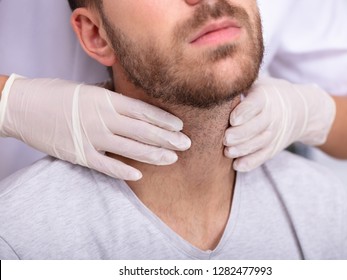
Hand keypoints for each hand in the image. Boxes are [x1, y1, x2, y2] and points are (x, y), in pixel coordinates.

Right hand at [0, 74, 190, 179]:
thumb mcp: (87, 89)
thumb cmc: (55, 94)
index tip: (180, 126)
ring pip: (131, 149)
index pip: (143, 111)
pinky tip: (140, 174)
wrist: (22, 106)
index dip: (164, 120)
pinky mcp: (80, 154)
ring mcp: (91, 137)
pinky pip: (107, 166)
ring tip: (172, 158)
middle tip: (186, 144)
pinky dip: (124, 171)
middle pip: (144, 131)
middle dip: (168, 138)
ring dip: (155, 154)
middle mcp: (103, 118)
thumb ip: (110, 97)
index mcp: (106, 99)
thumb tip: (129, 101)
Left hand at [224, 76, 335, 171]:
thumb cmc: (269, 93)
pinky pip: (263, 157)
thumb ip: (241, 85)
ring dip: (243, 149)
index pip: (255, 105)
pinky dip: (251, 163)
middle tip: (225, 138)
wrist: (300, 109)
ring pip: (259, 144)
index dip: (244, 112)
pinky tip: (237, 165)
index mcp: (265, 97)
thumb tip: (216, 81)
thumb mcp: (259, 83)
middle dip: (240, 134)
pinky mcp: (274, 147)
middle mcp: (272, 116)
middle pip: (256, 127)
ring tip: (227, 152)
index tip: (232, 119)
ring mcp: (274, 133)